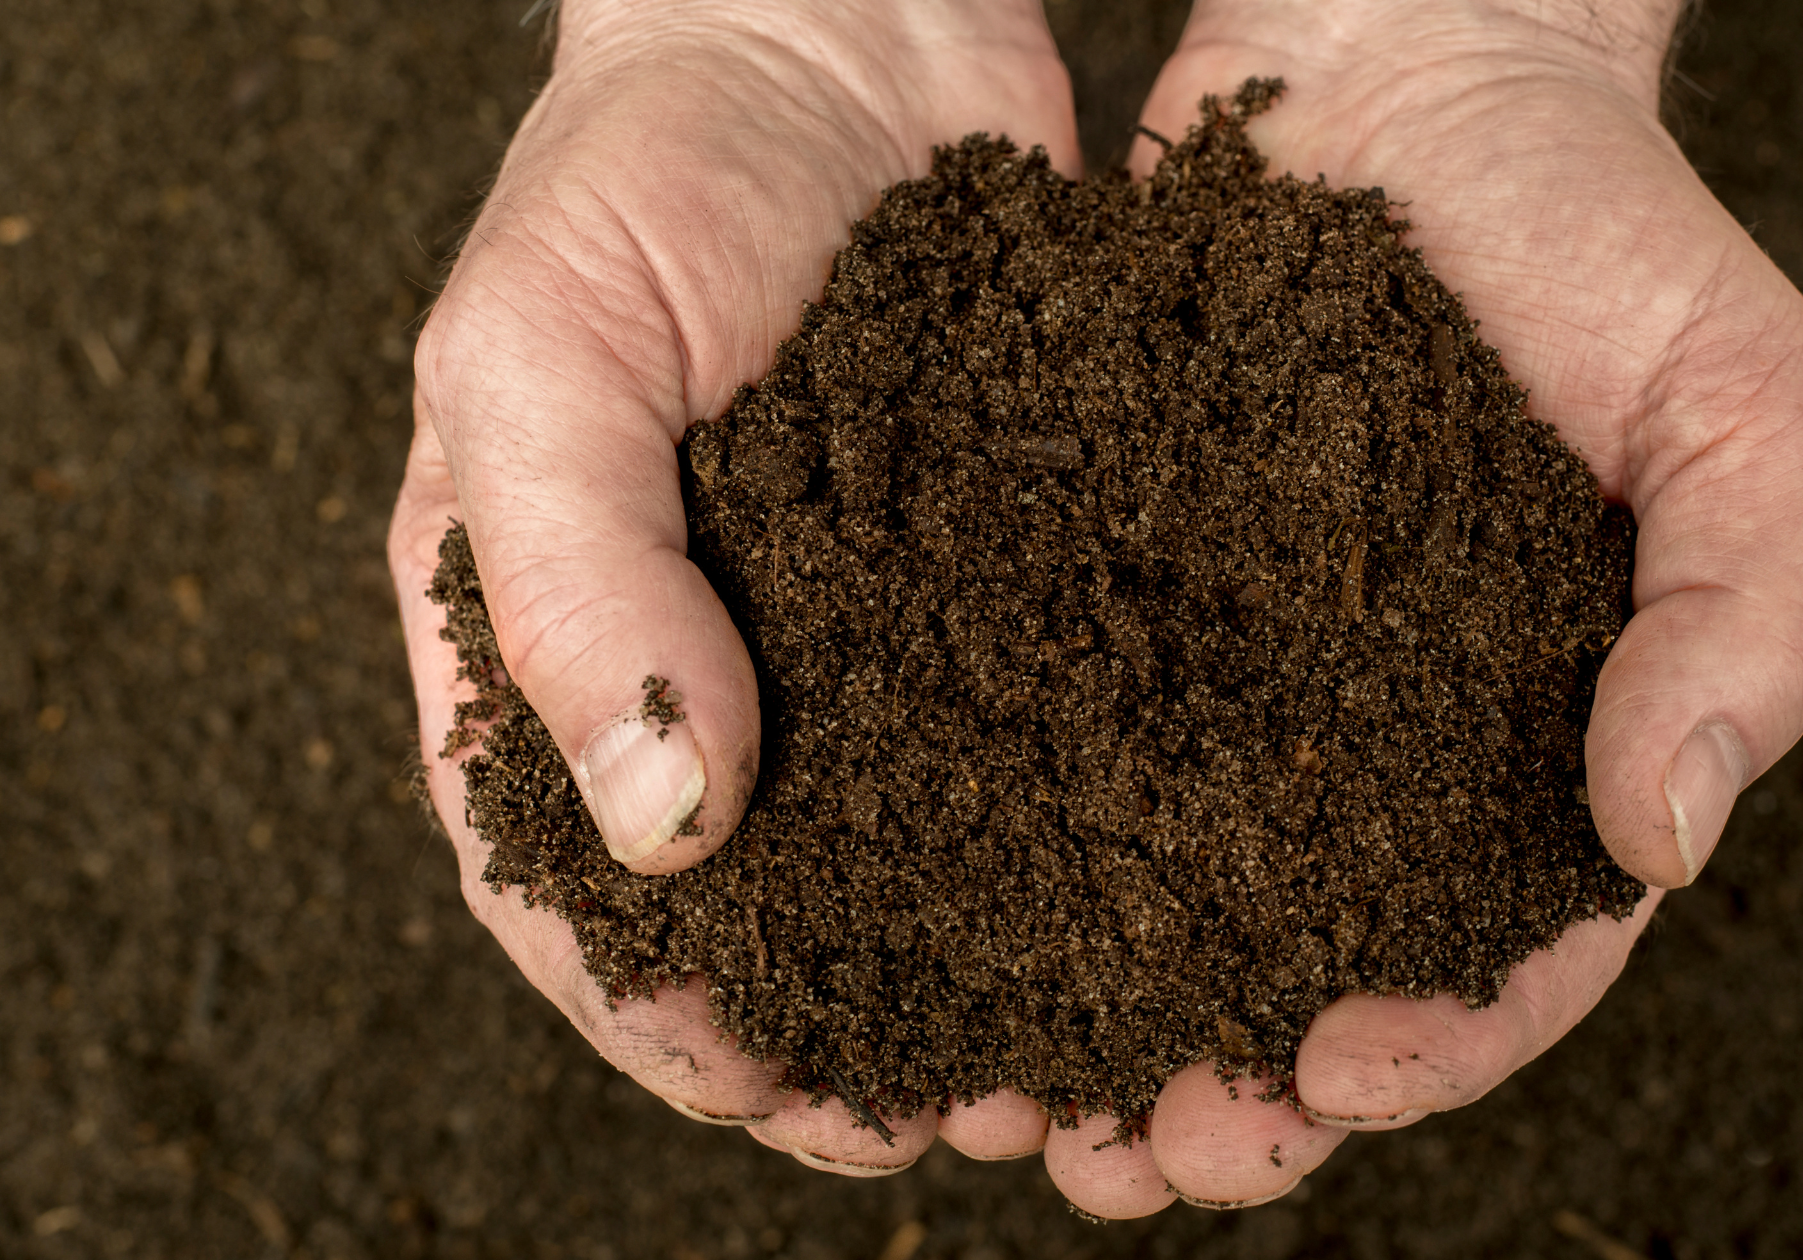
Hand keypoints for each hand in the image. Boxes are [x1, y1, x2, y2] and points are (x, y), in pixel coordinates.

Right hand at [387, 0, 1078, 1173]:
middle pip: (758, 908)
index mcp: (548, 642)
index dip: (662, 1017)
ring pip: (903, 853)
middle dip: (841, 1039)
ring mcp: (850, 630)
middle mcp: (707, 661)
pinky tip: (1143, 907)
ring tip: (1064, 1071)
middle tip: (948, 1131)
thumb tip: (668, 834)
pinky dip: (1063, 838)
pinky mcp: (984, 574)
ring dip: (971, 975)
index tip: (773, 1101)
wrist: (835, 22)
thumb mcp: (543, 356)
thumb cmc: (644, 168)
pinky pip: (1018, 734)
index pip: (572, 885)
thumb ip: (577, 589)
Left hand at [1046, 0, 1802, 1216]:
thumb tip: (1663, 837)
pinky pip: (1060, 751)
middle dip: (1236, 1091)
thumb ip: (1748, 623)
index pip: (1512, 953)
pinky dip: (1007, 859)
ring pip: (1174, 906)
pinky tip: (936, 924)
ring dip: (1102, 1026)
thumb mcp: (1753, 411)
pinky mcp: (1122, 598)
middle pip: (1319, 973)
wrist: (1412, 64)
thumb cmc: (1609, 233)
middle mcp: (1390, 743)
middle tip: (1140, 1156)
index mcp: (1549, 742)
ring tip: (1018, 1108)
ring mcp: (1248, 681)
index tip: (1333, 1074)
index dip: (1434, 1042)